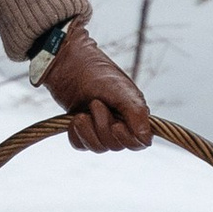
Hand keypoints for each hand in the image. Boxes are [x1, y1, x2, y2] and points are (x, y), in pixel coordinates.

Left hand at [36, 24, 152, 152]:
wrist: (66, 63)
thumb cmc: (95, 72)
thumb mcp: (120, 89)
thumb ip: (136, 113)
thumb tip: (146, 139)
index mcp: (133, 113)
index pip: (138, 142)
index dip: (127, 139)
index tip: (117, 126)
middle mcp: (118, 122)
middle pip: (116, 145)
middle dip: (103, 127)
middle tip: (95, 104)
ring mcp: (98, 127)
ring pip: (98, 147)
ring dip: (88, 130)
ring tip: (81, 112)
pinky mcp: (81, 129)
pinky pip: (81, 145)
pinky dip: (76, 134)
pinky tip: (74, 119)